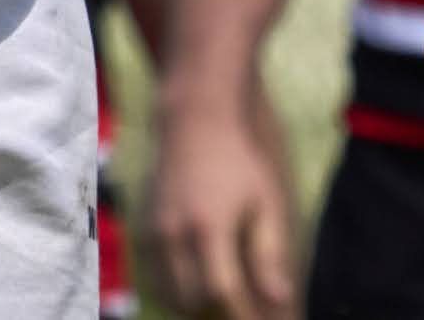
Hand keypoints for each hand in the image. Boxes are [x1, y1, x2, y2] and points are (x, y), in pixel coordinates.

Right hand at [144, 80, 303, 319]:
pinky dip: (177, 297)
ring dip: (197, 311)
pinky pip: (155, 281)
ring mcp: (152, 234)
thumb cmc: (238, 161)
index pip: (222, 292)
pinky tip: (199, 293)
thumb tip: (280, 300)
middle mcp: (173, 234)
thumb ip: (269, 255)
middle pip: (193, 302)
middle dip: (220, 317)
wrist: (192, 122)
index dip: (242, 316)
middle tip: (245, 313)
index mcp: (208, 227)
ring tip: (224, 306)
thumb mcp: (266, 203)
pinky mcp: (143, 232)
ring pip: (170, 296)